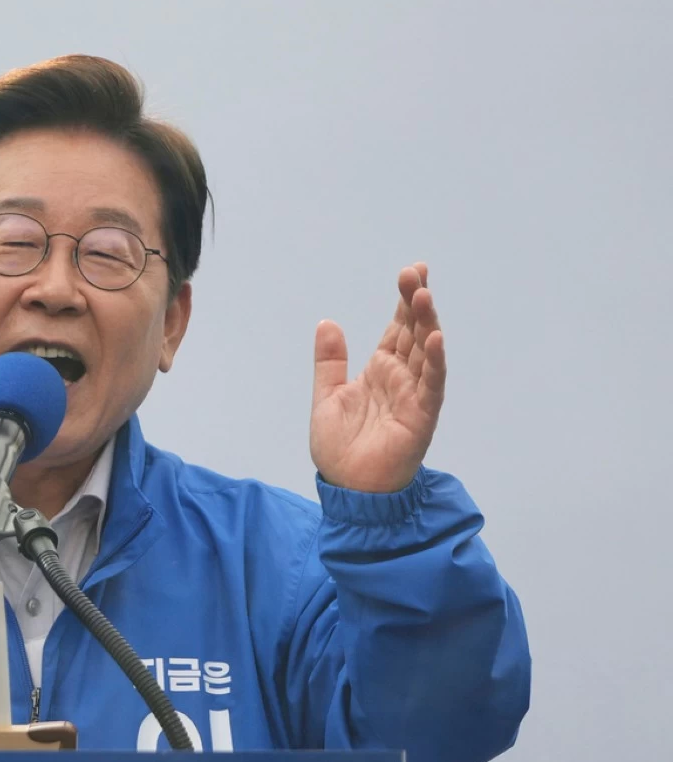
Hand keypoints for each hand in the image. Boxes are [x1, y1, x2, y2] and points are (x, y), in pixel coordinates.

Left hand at [310, 263, 445, 492]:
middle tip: (415, 273)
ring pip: (425, 353)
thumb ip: (329, 362)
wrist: (348, 489)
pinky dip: (434, 363)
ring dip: (427, 324)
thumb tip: (328, 322)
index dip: (404, 302)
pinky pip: (431, 386)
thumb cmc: (340, 449)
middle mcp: (402, 379)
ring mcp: (414, 396)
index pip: (398, 329)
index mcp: (380, 372)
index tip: (411, 272)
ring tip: (423, 294)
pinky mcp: (421, 417)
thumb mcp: (326, 396)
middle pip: (414, 333)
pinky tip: (434, 339)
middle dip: (416, 302)